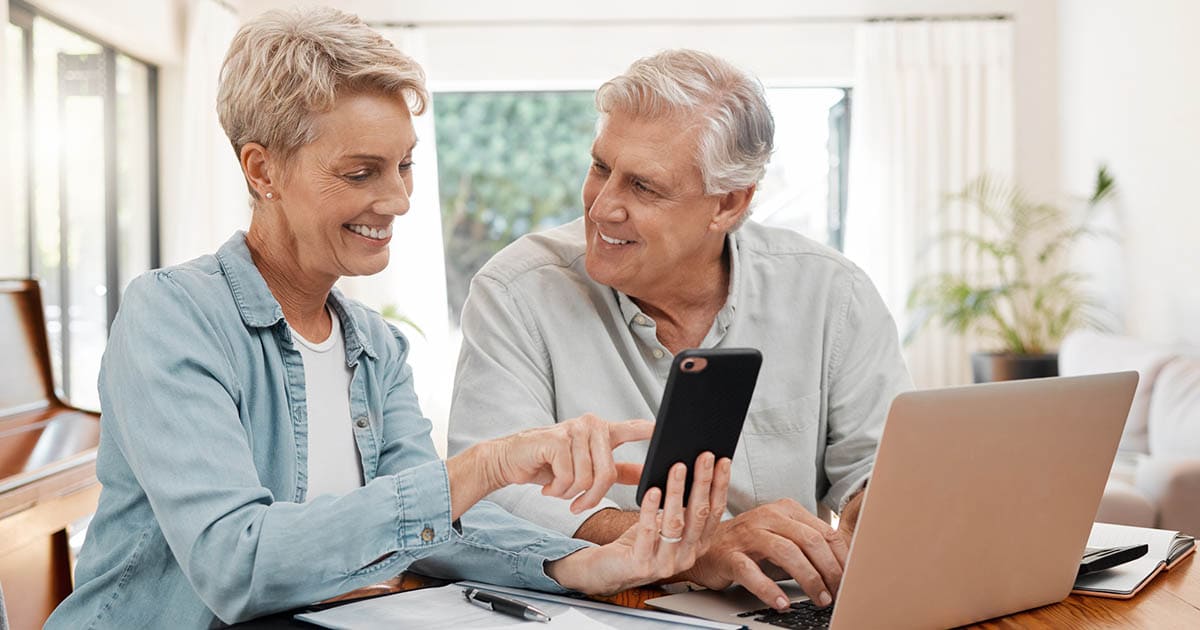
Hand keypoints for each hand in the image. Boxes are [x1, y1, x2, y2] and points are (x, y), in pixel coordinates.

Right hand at [488, 414, 652, 512]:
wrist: (510, 460)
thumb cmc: (550, 464)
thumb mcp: (588, 467)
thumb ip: (618, 470)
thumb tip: (649, 477)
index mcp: (603, 430)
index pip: (633, 428)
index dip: (650, 431)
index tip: (667, 431)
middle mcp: (591, 425)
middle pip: (607, 473)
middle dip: (592, 497)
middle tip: (577, 505)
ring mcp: (573, 429)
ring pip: (587, 479)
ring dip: (570, 495)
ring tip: (558, 489)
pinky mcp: (556, 440)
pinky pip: (568, 478)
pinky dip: (557, 490)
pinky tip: (547, 485)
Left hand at [546, 452, 731, 593]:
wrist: (610, 570)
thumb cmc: (639, 542)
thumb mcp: (665, 522)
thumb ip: (680, 505)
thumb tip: (689, 466)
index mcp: (697, 545)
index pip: (715, 512)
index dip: (720, 486)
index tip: (722, 461)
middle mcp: (687, 555)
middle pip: (699, 514)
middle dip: (703, 482)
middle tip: (704, 457)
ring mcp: (666, 562)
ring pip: (676, 523)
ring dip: (677, 492)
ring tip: (677, 467)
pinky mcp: (642, 564)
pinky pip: (648, 533)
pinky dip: (651, 510)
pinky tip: (652, 491)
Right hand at [681, 498, 848, 610]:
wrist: (706, 547)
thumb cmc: (750, 545)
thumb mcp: (783, 538)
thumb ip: (808, 546)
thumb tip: (843, 568)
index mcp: (786, 509)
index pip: (825, 531)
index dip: (842, 558)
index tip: (851, 579)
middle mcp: (768, 516)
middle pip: (809, 540)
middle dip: (829, 570)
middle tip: (837, 592)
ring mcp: (748, 534)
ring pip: (786, 552)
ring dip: (808, 579)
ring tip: (818, 599)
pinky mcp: (730, 555)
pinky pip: (752, 572)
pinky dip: (769, 589)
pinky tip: (782, 602)